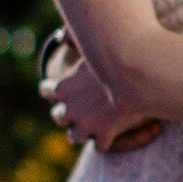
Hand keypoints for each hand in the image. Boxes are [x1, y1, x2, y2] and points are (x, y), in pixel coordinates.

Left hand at [39, 33, 163, 154]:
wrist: (136, 75)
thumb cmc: (114, 55)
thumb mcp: (89, 44)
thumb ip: (74, 38)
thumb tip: (61, 34)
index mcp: (62, 87)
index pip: (46, 91)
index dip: (51, 90)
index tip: (58, 89)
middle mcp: (69, 109)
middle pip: (58, 116)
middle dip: (67, 114)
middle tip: (78, 110)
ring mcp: (85, 125)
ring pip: (74, 137)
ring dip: (82, 132)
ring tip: (91, 129)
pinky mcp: (104, 135)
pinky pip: (100, 146)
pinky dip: (105, 142)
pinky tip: (112, 136)